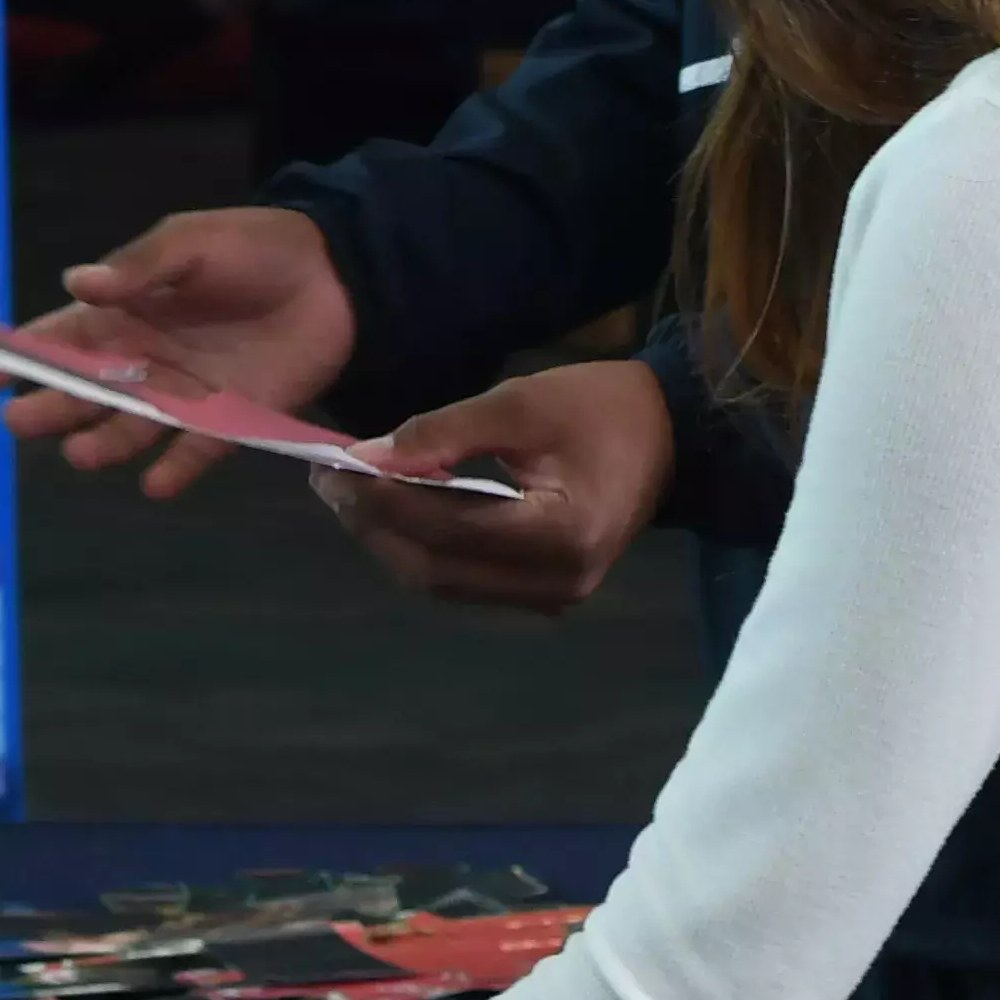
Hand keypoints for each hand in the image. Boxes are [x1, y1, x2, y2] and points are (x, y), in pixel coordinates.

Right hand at [0, 209, 355, 501]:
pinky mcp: (232, 418)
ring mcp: (185, 393)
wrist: (334, 275)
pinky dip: (177, 468)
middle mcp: (144, 359)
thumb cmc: (253, 249)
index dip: (10, 358)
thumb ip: (139, 266)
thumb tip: (76, 281)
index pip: (55, 338)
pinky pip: (197, 451)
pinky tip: (156, 484)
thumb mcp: (192, 242)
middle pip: (84, 391)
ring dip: (103, 442)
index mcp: (123, 312)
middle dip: (48, 407)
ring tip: (80, 453)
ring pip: (131, 426)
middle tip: (17, 422)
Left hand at [312, 357, 674, 615]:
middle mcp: (556, 583)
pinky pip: (464, 580)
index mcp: (562, 535)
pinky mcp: (542, 593)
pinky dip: (423, 547)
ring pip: (444, 582)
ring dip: (391, 539)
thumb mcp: (523, 401)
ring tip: (350, 492)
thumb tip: (370, 458)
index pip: (448, 527)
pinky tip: (395, 510)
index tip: (334, 467)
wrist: (669, 435)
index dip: (384, 502)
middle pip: (437, 569)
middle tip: (329, 480)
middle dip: (375, 525)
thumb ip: (446, 431)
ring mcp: (551, 597)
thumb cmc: (600, 408)